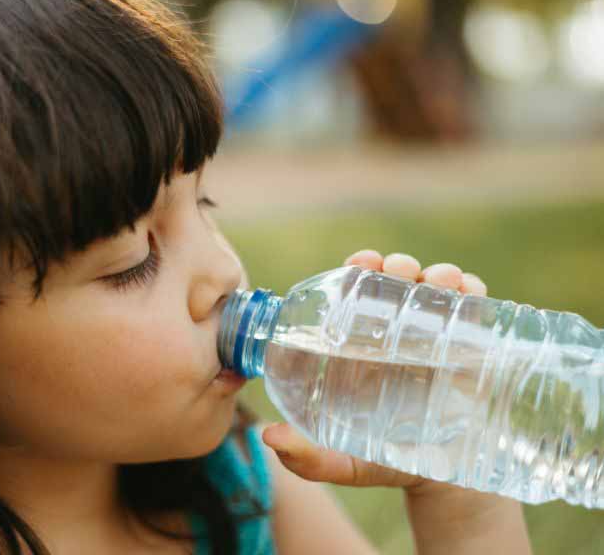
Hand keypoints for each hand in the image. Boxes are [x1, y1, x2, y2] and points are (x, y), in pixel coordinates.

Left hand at [262, 249, 530, 553]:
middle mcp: (399, 334)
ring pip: (438, 288)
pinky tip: (470, 291)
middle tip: (401, 272)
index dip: (358, 270)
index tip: (361, 264)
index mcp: (363, 345)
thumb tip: (268, 435)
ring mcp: (438, 337)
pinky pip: (477, 307)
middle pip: (398, 282)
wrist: (446, 482)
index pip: (357, 293)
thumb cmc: (386, 462)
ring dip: (438, 273)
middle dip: (400, 265)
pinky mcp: (475, 346)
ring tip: (440, 282)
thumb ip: (307, 458)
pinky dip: (474, 289)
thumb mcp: (345, 463)